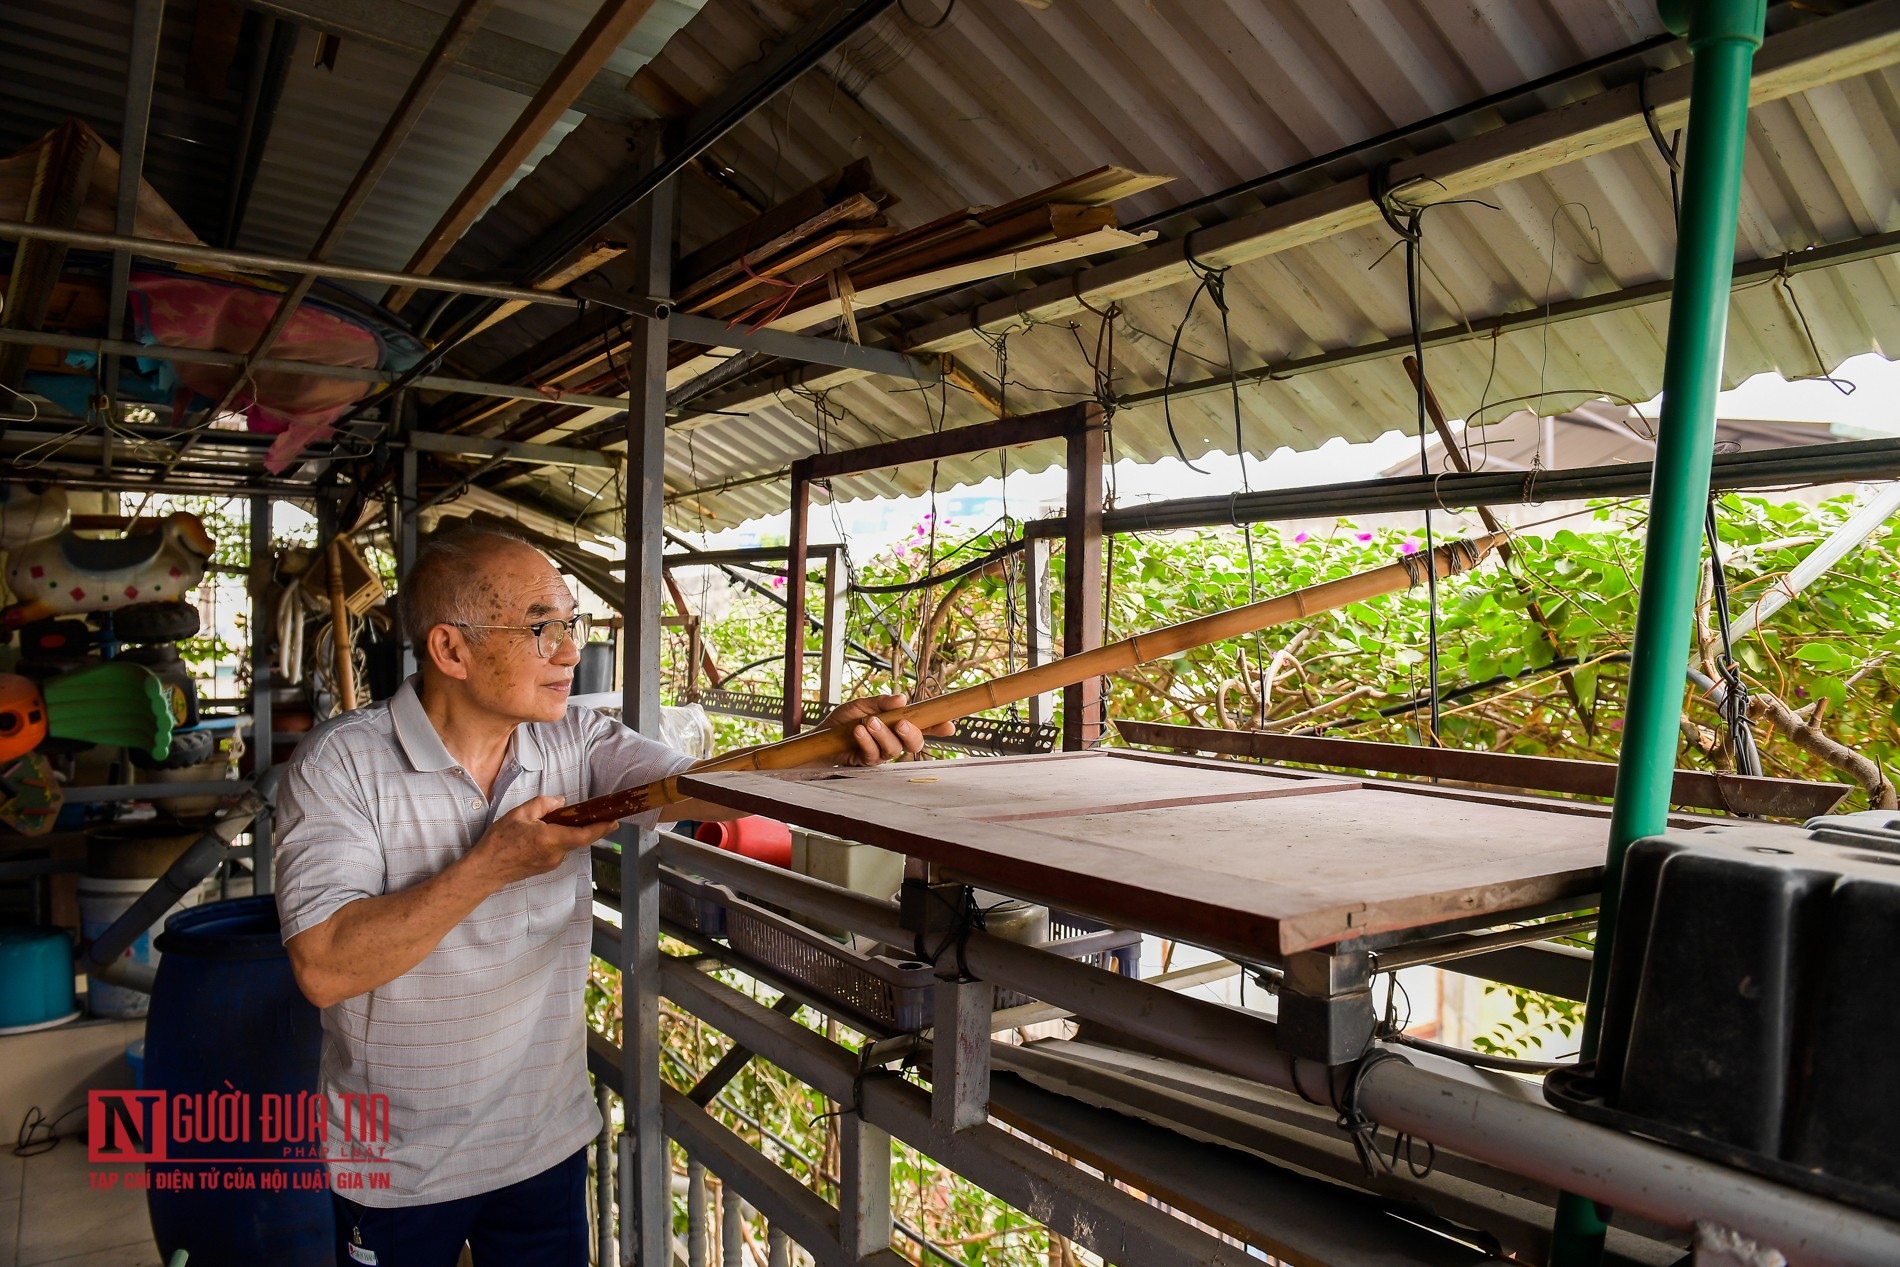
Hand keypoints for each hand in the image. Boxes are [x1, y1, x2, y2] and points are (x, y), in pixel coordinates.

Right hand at [466, 795, 615, 887]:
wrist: (485, 870)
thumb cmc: (499, 842)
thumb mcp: (519, 814)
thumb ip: (543, 804)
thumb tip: (562, 802)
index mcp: (549, 839)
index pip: (584, 835)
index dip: (601, 829)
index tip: (614, 822)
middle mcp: (554, 854)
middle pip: (577, 838)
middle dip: (581, 824)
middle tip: (579, 812)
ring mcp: (551, 863)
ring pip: (566, 843)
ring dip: (564, 832)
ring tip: (543, 823)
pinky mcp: (545, 867)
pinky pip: (557, 850)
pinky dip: (555, 840)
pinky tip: (538, 835)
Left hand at [823, 694, 953, 766]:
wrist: (820, 736)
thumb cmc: (843, 721)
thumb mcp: (861, 705)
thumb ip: (880, 702)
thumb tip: (902, 698)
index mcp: (897, 724)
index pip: (923, 726)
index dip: (938, 726)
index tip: (949, 725)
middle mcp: (894, 740)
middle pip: (914, 743)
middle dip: (912, 734)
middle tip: (902, 723)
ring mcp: (882, 753)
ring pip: (894, 749)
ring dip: (883, 734)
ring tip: (870, 722)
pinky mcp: (867, 763)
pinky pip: (872, 754)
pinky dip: (866, 741)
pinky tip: (859, 731)